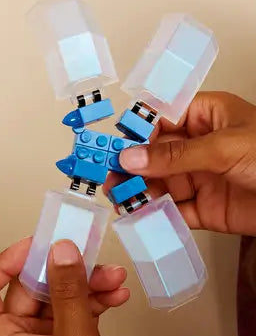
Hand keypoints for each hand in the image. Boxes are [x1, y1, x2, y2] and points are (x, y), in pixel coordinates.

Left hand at [0, 238, 142, 335]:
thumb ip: (69, 291)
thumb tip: (61, 250)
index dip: (1, 263)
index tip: (35, 247)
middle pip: (24, 287)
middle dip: (58, 270)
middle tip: (88, 254)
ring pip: (54, 297)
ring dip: (83, 283)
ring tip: (114, 278)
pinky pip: (72, 311)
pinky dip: (92, 300)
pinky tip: (116, 295)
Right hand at [117, 91, 255, 235]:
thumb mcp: (226, 148)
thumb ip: (175, 156)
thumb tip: (131, 157)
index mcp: (210, 117)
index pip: (162, 118)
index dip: (136, 130)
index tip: (113, 145)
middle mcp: (202, 147)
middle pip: (153, 154)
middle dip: (130, 165)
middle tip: (109, 178)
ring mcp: (202, 179)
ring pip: (157, 184)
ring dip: (136, 192)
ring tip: (120, 200)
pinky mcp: (204, 210)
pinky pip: (170, 212)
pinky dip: (153, 217)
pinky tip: (139, 218)